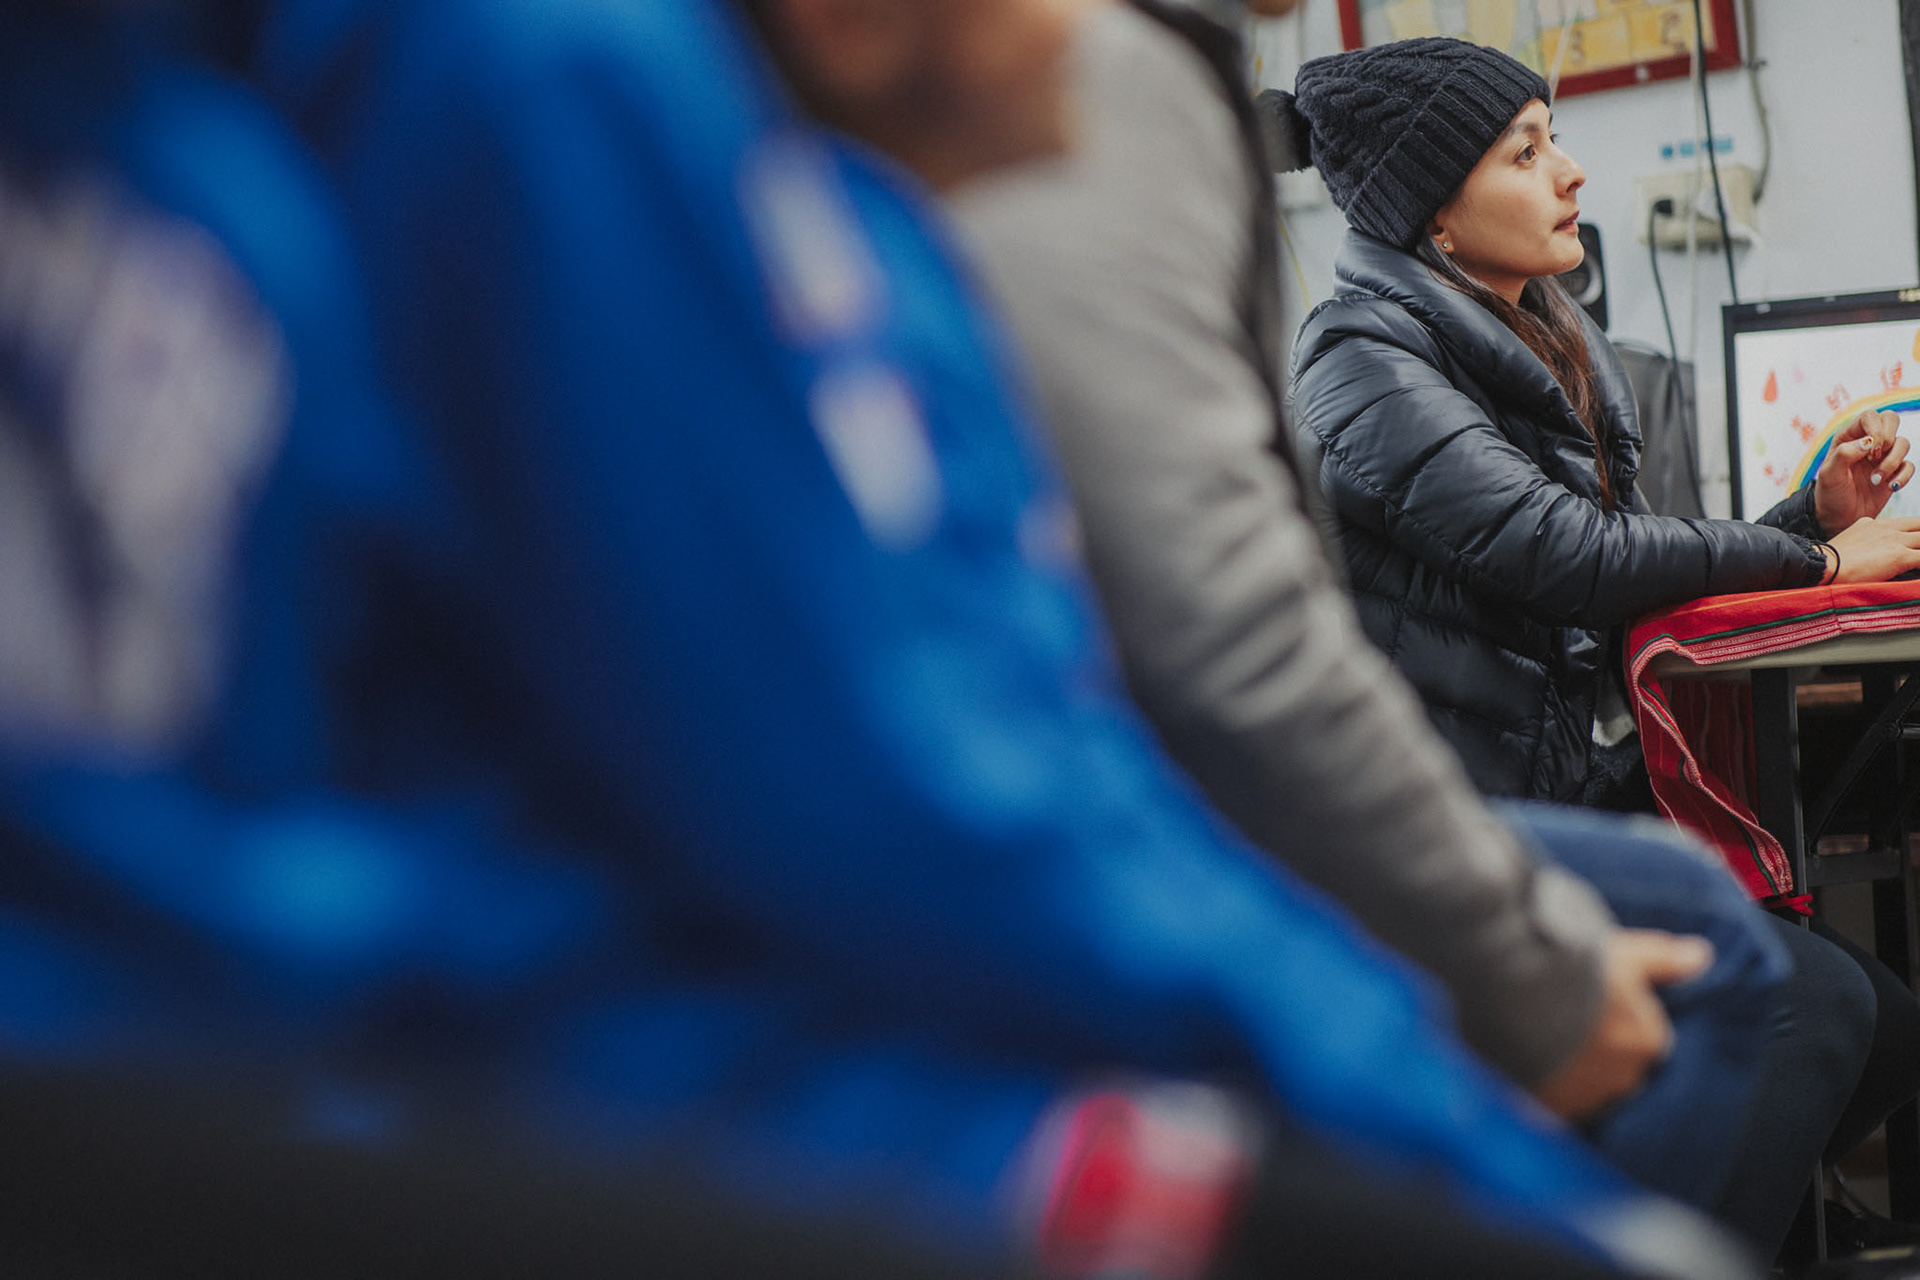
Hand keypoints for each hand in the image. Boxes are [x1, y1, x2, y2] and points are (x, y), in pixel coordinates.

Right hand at [1530, 929, 1711, 1120]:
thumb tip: (1701, 956)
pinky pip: (1558, 1101)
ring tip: (1544, 1038)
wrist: (1515, 999)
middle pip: (1619, 1064)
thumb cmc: (1576, 974)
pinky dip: (1550, 1086)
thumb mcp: (1625, 955)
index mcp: (1648, 1041)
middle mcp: (1626, 1077)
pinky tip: (1532, 1062)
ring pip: (1589, 1085)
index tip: (1596, 1003)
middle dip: (1600, 1049)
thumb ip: (1664, 959)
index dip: (1621, 1019)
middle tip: (1568, 1019)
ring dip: (1575, 1069)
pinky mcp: (1554, 1110)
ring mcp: (1589, 1098)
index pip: (1647, 1036)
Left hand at [1814, 409, 1913, 533]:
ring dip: (1892, 462)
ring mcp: (1882, 456)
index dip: (1876, 429)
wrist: (1839, 518)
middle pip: (1891, 420)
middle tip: (1874, 458)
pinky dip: (1903, 476)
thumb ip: (1845, 454)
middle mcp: (1867, 442)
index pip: (1870, 417)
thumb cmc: (1830, 494)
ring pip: (1903, 443)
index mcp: (1849, 437)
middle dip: (1888, 438)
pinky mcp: (1894, 472)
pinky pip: (1910, 465)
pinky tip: (1890, 487)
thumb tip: (1868, 442)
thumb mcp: (1829, 474)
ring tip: (1875, 480)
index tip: (1870, 451)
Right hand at [1824, 516, 1919, 582]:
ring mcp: (1895, 540)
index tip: (1917, 541)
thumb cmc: (1831, 561)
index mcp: (1877, 523)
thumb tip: (1871, 542)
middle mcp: (1888, 527)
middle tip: (1918, 549)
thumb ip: (1866, 535)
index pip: (1910, 523)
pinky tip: (1918, 573)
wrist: (1823, 567)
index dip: (1918, 531)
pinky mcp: (1900, 556)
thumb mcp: (1851, 538)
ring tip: (1917, 560)